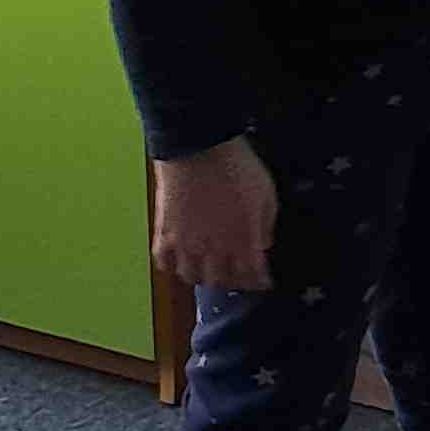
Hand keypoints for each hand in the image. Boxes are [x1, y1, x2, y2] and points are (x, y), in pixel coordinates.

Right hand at [153, 137, 276, 291]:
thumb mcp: (266, 194)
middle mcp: (212, 250)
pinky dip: (173, 267)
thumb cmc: (237, 168)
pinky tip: (181, 261)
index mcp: (242, 240)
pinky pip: (164, 263)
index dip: (258, 281)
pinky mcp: (163, 234)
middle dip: (233, 281)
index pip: (251, 274)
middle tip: (238, 275)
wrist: (198, 149)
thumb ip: (266, 224)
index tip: (264, 281)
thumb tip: (263, 245)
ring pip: (191, 277)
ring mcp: (185, 245)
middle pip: (221, 280)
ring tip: (210, 270)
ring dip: (203, 277)